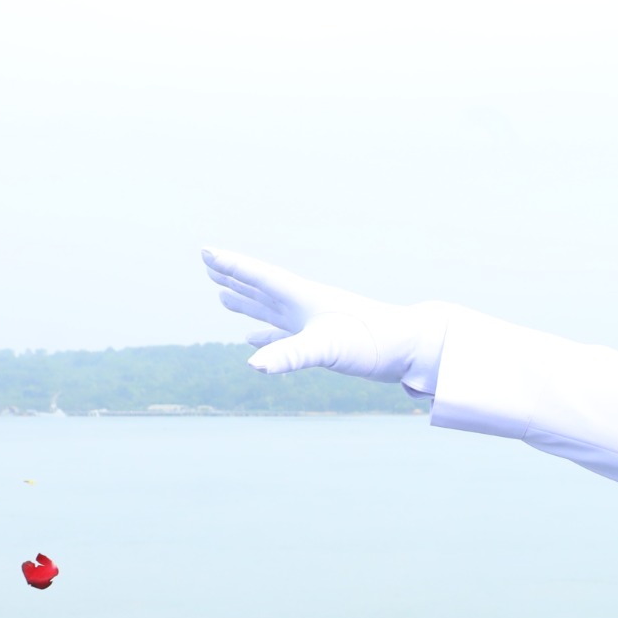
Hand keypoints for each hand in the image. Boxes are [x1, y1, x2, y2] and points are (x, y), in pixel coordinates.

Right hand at [202, 248, 452, 392]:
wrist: (411, 348)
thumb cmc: (373, 343)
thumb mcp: (327, 349)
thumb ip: (289, 355)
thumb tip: (254, 365)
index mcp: (304, 298)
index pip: (260, 277)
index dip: (232, 266)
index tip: (206, 252)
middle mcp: (306, 306)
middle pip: (260, 287)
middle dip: (233, 277)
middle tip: (206, 264)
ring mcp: (314, 323)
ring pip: (270, 309)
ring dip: (245, 303)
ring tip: (222, 297)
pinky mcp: (324, 342)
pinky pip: (284, 337)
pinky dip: (265, 338)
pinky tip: (252, 343)